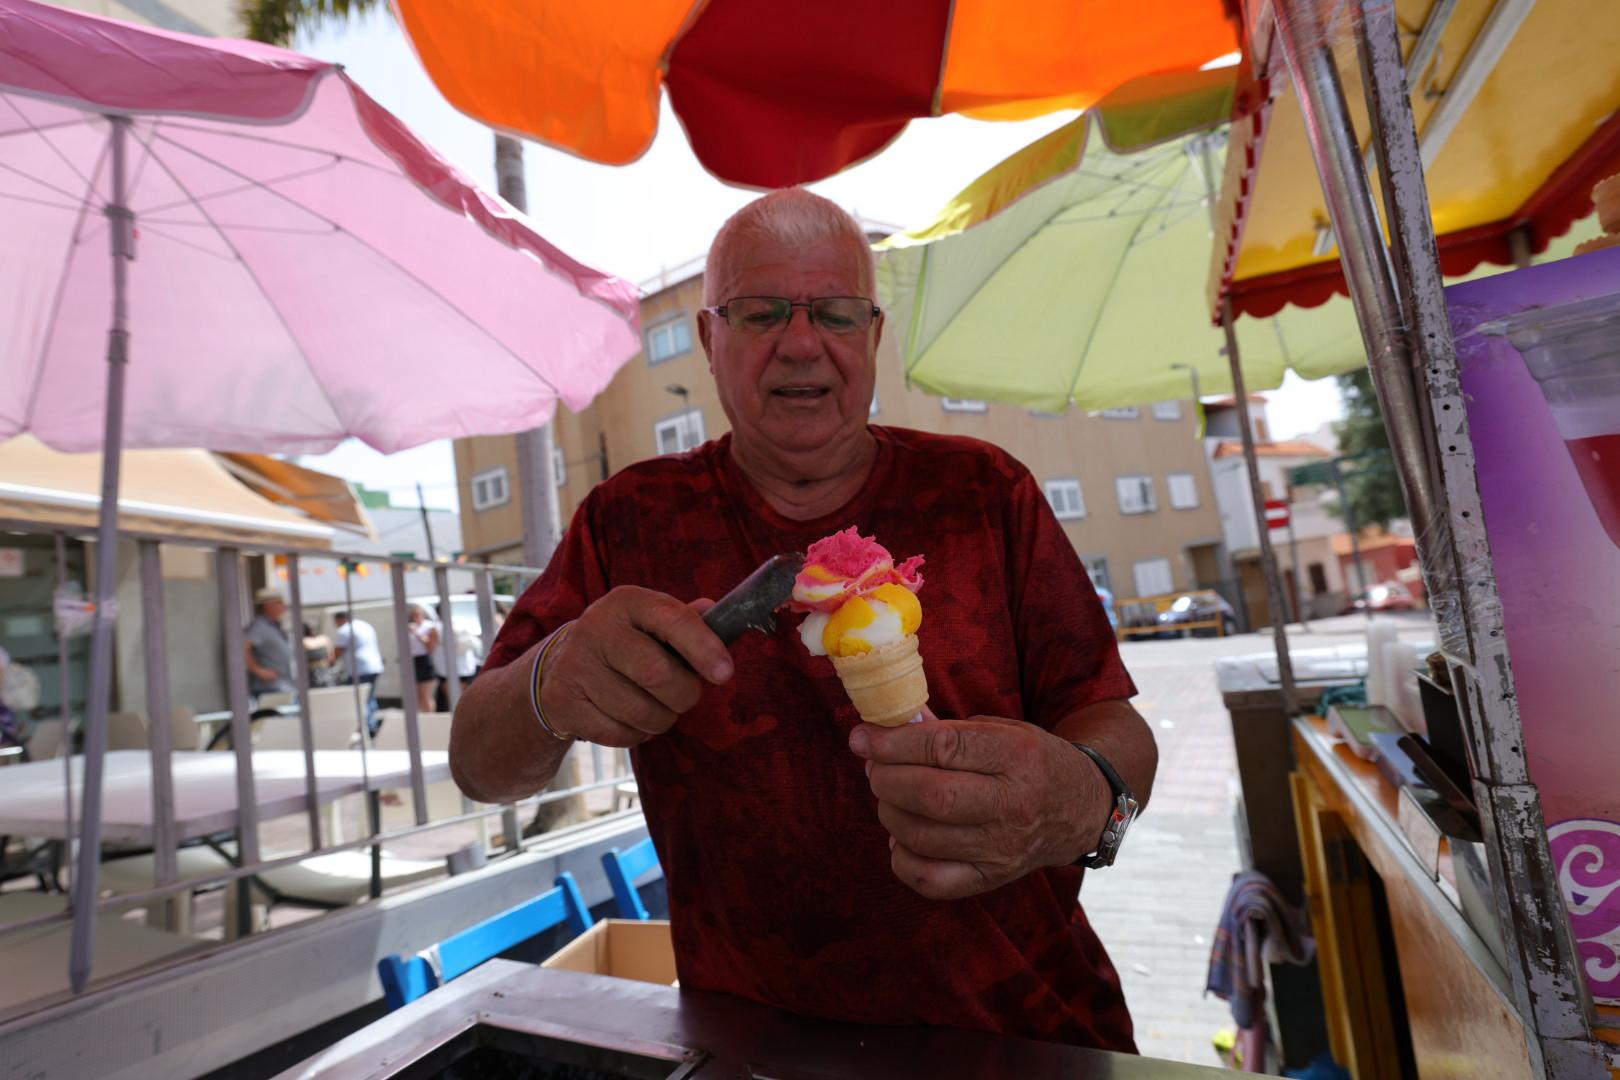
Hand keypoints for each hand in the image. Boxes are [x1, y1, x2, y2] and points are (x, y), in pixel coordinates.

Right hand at [538, 586, 731, 747]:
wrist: (558, 667)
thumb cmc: (625, 644)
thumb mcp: (651, 622)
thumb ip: (686, 621)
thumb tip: (717, 614)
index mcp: (627, 602)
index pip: (672, 619)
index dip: (703, 647)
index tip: (725, 673)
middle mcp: (597, 628)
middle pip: (657, 674)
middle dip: (684, 694)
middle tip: (684, 695)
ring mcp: (576, 666)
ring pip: (641, 712)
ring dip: (662, 719)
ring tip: (655, 707)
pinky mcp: (562, 702)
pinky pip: (619, 734)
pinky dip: (637, 735)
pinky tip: (629, 719)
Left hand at [848, 710, 1112, 899]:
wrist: (1079, 810)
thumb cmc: (1030, 761)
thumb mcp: (1002, 730)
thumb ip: (947, 731)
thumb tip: (886, 731)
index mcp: (1018, 756)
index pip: (943, 748)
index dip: (892, 743)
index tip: (862, 738)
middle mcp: (1012, 805)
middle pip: (930, 795)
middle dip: (886, 778)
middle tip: (874, 767)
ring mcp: (1002, 848)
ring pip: (922, 836)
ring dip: (889, 812)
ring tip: (889, 795)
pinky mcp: (991, 879)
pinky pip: (929, 879)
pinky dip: (901, 858)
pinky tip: (903, 835)